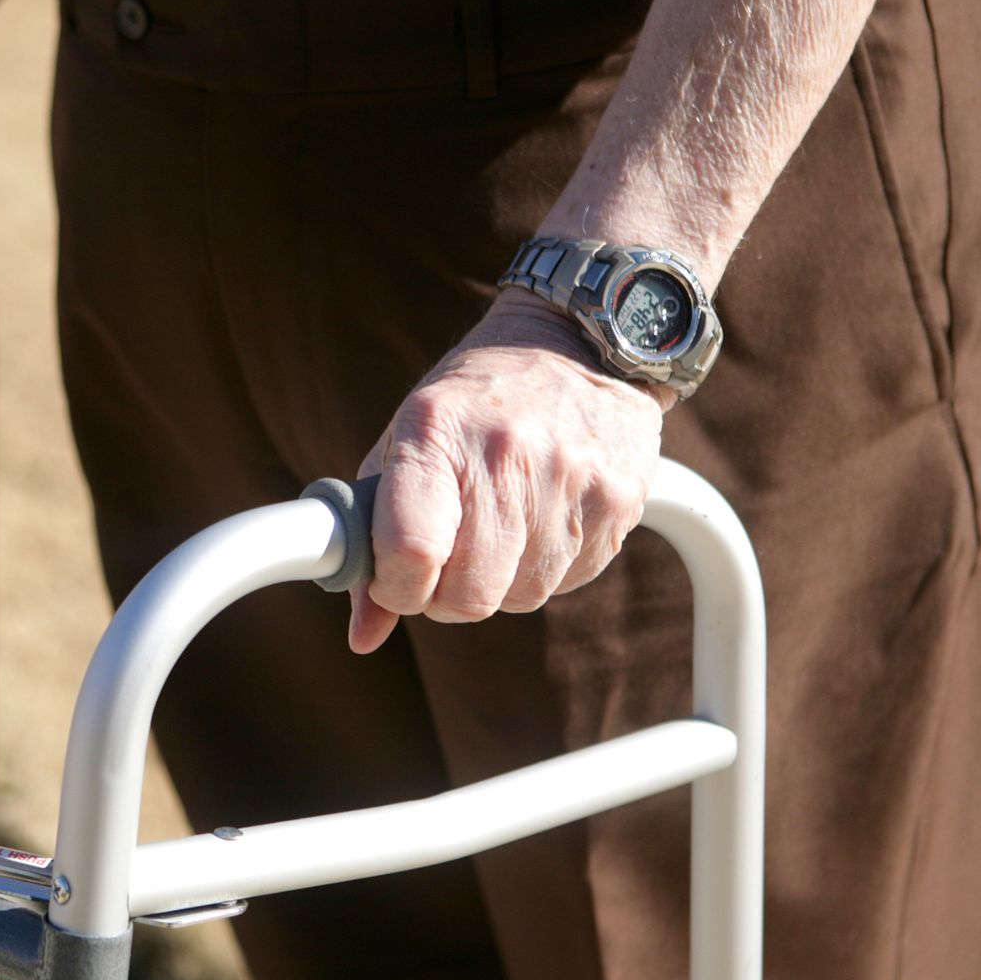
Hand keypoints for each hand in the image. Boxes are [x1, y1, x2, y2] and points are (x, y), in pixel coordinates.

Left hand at [347, 291, 669, 653]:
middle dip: (444, 596)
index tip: (394, 581)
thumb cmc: (475, 401)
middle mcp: (507, 455)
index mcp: (436, 433)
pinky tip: (542, 516)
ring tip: (499, 521)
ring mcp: (570, 480)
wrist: (582, 343)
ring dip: (498, 581)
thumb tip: (363, 636)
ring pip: (519, 596)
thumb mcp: (406, 443)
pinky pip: (568, 581)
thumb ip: (373, 539)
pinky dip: (544, 566)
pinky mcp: (618, 502)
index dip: (396, 589)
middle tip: (443, 562)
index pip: (411, 552)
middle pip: (467, 594)